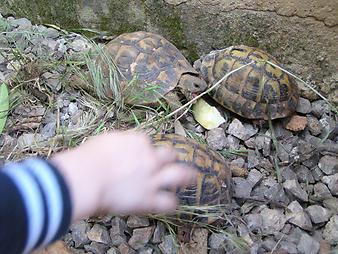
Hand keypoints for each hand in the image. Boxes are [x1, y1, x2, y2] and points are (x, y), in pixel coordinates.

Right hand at [51, 131, 195, 220]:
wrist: (88, 176)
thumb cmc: (89, 157)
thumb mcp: (106, 140)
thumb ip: (120, 142)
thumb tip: (121, 146)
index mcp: (138, 141)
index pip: (148, 143)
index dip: (145, 149)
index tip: (140, 155)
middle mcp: (150, 158)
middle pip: (169, 154)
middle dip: (170, 158)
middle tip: (171, 161)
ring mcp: (153, 178)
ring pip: (179, 174)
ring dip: (187, 176)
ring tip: (192, 177)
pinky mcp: (149, 198)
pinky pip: (167, 202)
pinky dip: (171, 203)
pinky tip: (173, 204)